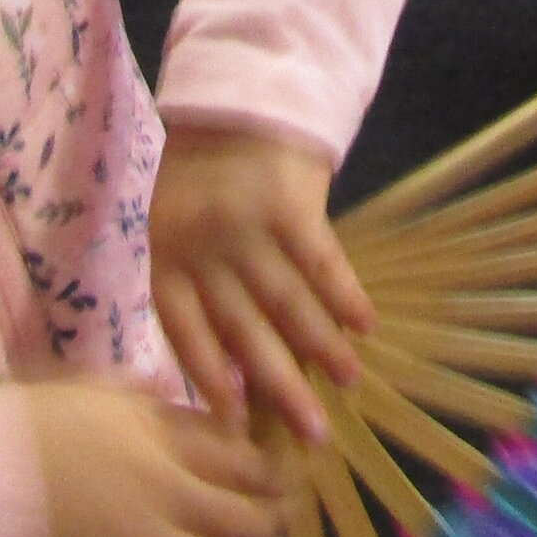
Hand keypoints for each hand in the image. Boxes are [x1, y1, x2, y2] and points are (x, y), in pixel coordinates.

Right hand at [26, 381, 277, 536]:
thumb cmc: (23, 424)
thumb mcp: (85, 390)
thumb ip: (135, 394)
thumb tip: (165, 391)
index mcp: (161, 437)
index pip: (242, 458)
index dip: (271, 472)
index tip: (281, 477)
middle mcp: (167, 491)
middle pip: (245, 516)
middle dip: (268, 522)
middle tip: (272, 524)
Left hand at [150, 121, 373, 445]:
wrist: (234, 101)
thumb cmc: (204, 178)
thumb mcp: (177, 230)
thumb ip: (197, 290)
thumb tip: (231, 369)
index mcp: (169, 259)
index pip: (186, 334)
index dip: (211, 379)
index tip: (237, 421)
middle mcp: (205, 252)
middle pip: (245, 333)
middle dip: (281, 387)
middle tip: (312, 435)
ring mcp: (247, 230)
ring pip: (289, 305)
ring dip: (324, 348)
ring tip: (350, 383)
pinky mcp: (290, 207)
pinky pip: (323, 263)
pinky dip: (345, 296)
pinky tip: (366, 326)